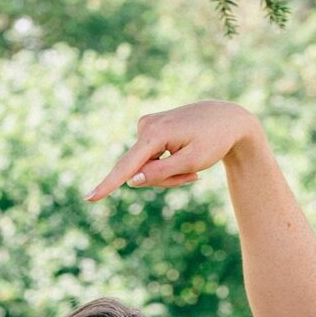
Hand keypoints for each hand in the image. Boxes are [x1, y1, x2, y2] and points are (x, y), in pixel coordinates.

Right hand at [87, 101, 261, 202]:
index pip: (127, 166)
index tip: (89, 198)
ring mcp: (146, 125)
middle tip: (194, 178)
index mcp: (154, 134)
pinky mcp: (149, 128)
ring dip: (168, 174)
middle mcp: (145, 125)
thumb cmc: (214, 141)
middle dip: (164, 181)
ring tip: (193, 167)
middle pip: (141, 172)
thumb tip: (131, 181)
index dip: (108, 185)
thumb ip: (161, 173)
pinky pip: (151, 158)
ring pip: (147, 167)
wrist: (226, 118)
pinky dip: (167, 164)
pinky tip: (185, 156)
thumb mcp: (191, 162)